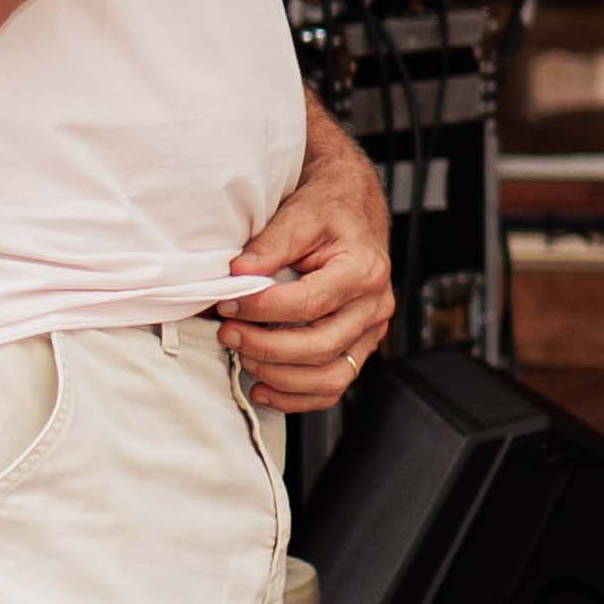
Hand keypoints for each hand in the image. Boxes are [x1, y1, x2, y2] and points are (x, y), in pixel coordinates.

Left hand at [219, 122, 395, 411]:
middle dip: (266, 347)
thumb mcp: (299, 215)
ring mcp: (370, 330)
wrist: (353, 206)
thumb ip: (269, 246)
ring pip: (330, 375)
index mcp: (364, 270)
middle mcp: (374, 305)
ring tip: (243, 358)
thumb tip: (236, 276)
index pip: (310, 303)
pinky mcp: (359, 345)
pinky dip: (297, 397)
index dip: (263, 309)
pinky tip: (264, 388)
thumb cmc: (328, 209)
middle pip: (321, 346)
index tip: (228, 304)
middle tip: (228, 333)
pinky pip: (333, 385)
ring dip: (280, 377)